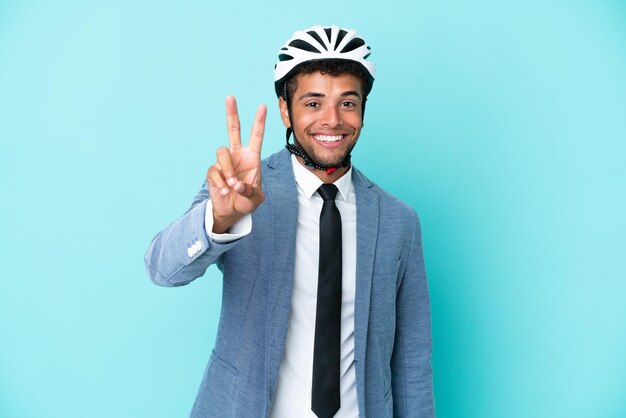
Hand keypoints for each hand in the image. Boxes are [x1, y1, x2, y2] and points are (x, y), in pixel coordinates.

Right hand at [206, 96, 266, 232]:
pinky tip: (224, 192)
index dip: (259, 122)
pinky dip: (220, 183)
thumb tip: (236, 184)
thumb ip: (249, 191)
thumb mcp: (255, 199)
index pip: (256, 136)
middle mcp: (237, 155)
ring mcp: (224, 162)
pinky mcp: (213, 172)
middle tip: (230, 97)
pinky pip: (214, 172)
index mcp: (251, 157)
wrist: (231, 212)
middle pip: (233, 129)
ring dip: (228, 170)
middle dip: (232, 113)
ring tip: (232, 186)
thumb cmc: (246, 201)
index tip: (262, 106)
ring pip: (222, 154)